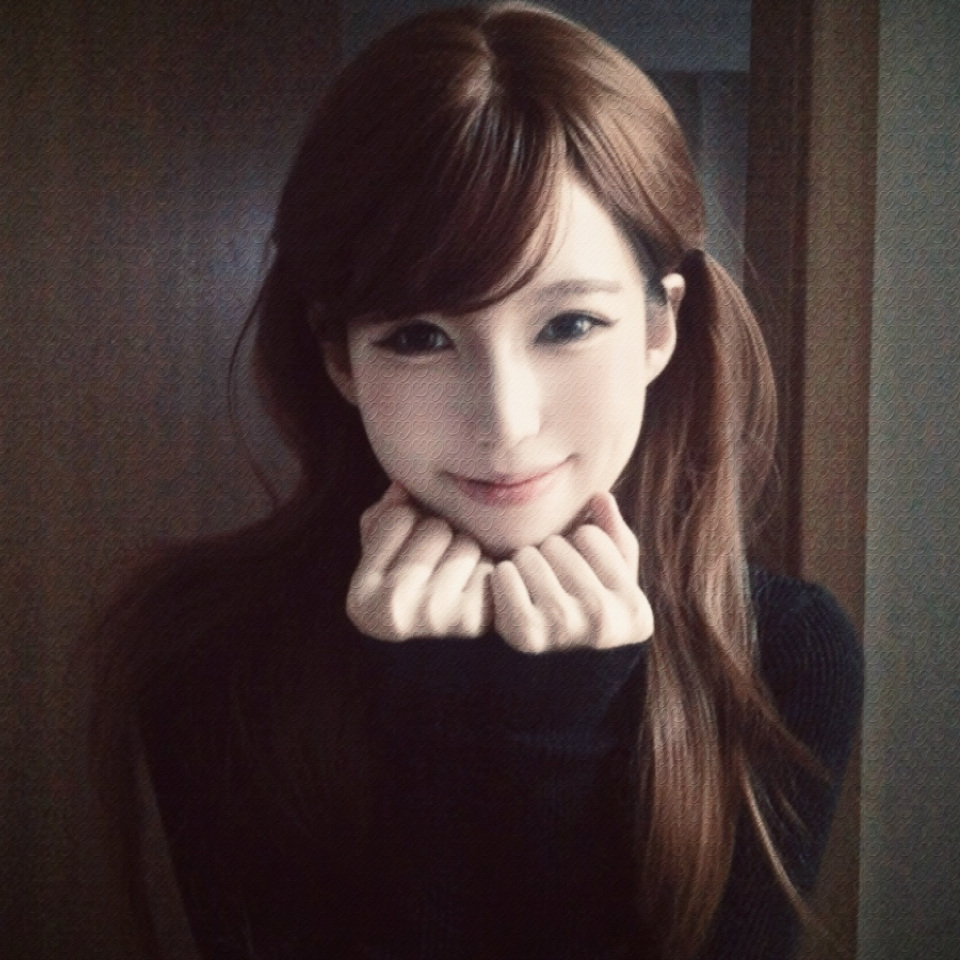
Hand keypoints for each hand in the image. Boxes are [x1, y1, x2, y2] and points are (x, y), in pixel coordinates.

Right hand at [346, 482, 493, 640]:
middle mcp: (393, 611)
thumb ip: (383, 519)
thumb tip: (401, 488)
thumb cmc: (412, 592)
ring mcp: (435, 619)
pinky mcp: (475, 621)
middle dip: (441, 536)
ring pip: (466, 544)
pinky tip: (477, 591)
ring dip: (468, 552)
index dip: (408, 523)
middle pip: (434, 528)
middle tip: (437, 564)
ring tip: (456, 578)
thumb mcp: (383, 561)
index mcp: (361, 600)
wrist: (450, 662)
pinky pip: (490, 565)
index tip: (406, 550)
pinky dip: (488, 572)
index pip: (396, 517)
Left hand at [490, 492, 653, 652]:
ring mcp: (563, 628)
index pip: (591, 536)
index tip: (580, 568)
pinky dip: (502, 577)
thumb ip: (614, 536)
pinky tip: (511, 594)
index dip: (579, 543)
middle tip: (550, 577)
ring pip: (529, 555)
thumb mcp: (614, 582)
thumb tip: (599, 496)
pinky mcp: (524, 634)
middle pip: (557, 544)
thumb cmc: (584, 613)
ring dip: (524, 563)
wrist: (547, 677)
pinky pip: (505, 574)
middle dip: (549, 552)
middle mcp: (602, 621)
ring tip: (531, 584)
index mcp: (633, 609)